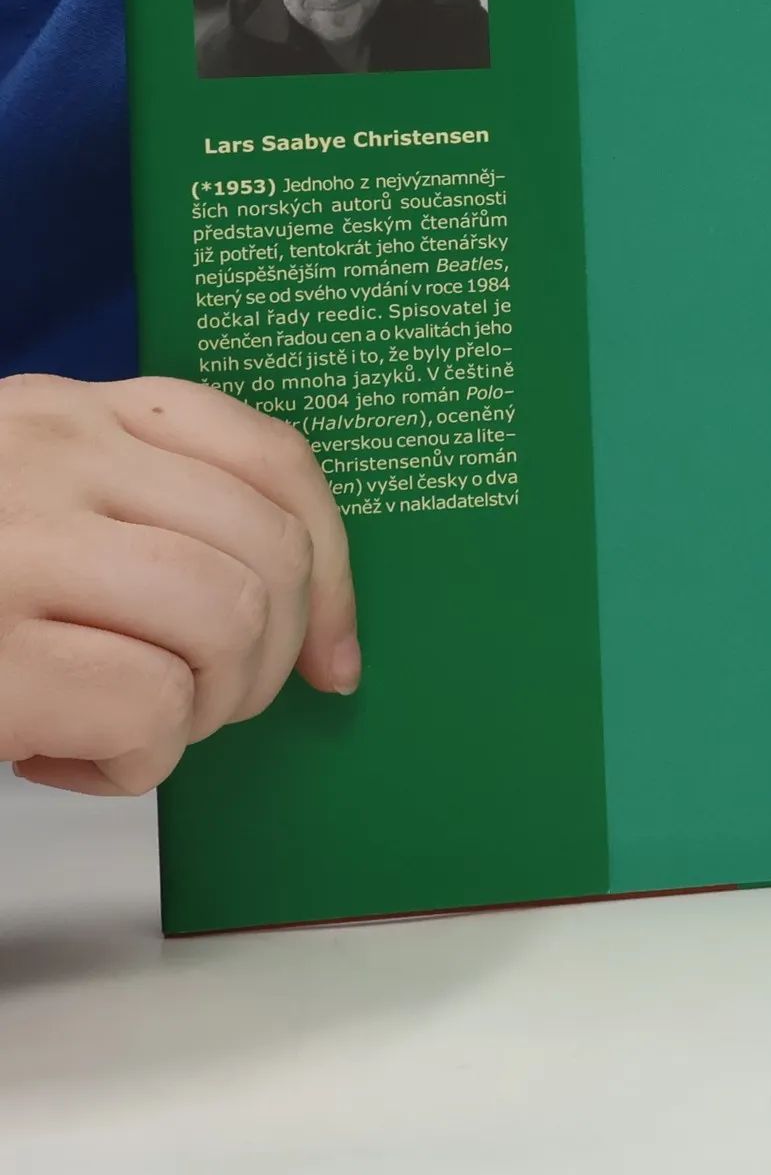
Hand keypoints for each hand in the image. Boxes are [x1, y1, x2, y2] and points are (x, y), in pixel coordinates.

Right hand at [0, 374, 358, 795]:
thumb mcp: (40, 509)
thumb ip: (145, 512)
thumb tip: (310, 614)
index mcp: (68, 409)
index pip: (273, 456)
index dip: (334, 567)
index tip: (334, 651)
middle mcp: (46, 453)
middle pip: (269, 550)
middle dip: (268, 658)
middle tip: (201, 703)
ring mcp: (14, 545)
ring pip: (228, 622)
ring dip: (206, 707)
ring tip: (135, 726)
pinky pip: (153, 712)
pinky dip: (137, 764)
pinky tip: (65, 760)